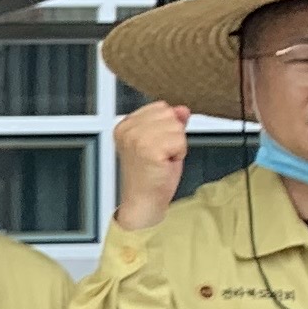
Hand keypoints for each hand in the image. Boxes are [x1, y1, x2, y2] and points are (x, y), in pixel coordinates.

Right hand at [111, 102, 193, 230]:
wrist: (144, 201)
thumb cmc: (149, 176)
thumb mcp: (160, 142)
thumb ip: (170, 122)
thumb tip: (182, 109)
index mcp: (125, 125)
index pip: (160, 107)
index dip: (166, 126)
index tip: (156, 145)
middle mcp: (128, 129)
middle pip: (169, 114)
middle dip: (173, 134)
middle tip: (161, 154)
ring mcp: (137, 138)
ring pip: (176, 127)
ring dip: (177, 145)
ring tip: (163, 159)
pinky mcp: (150, 149)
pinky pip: (180, 141)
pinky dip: (179, 154)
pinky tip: (165, 163)